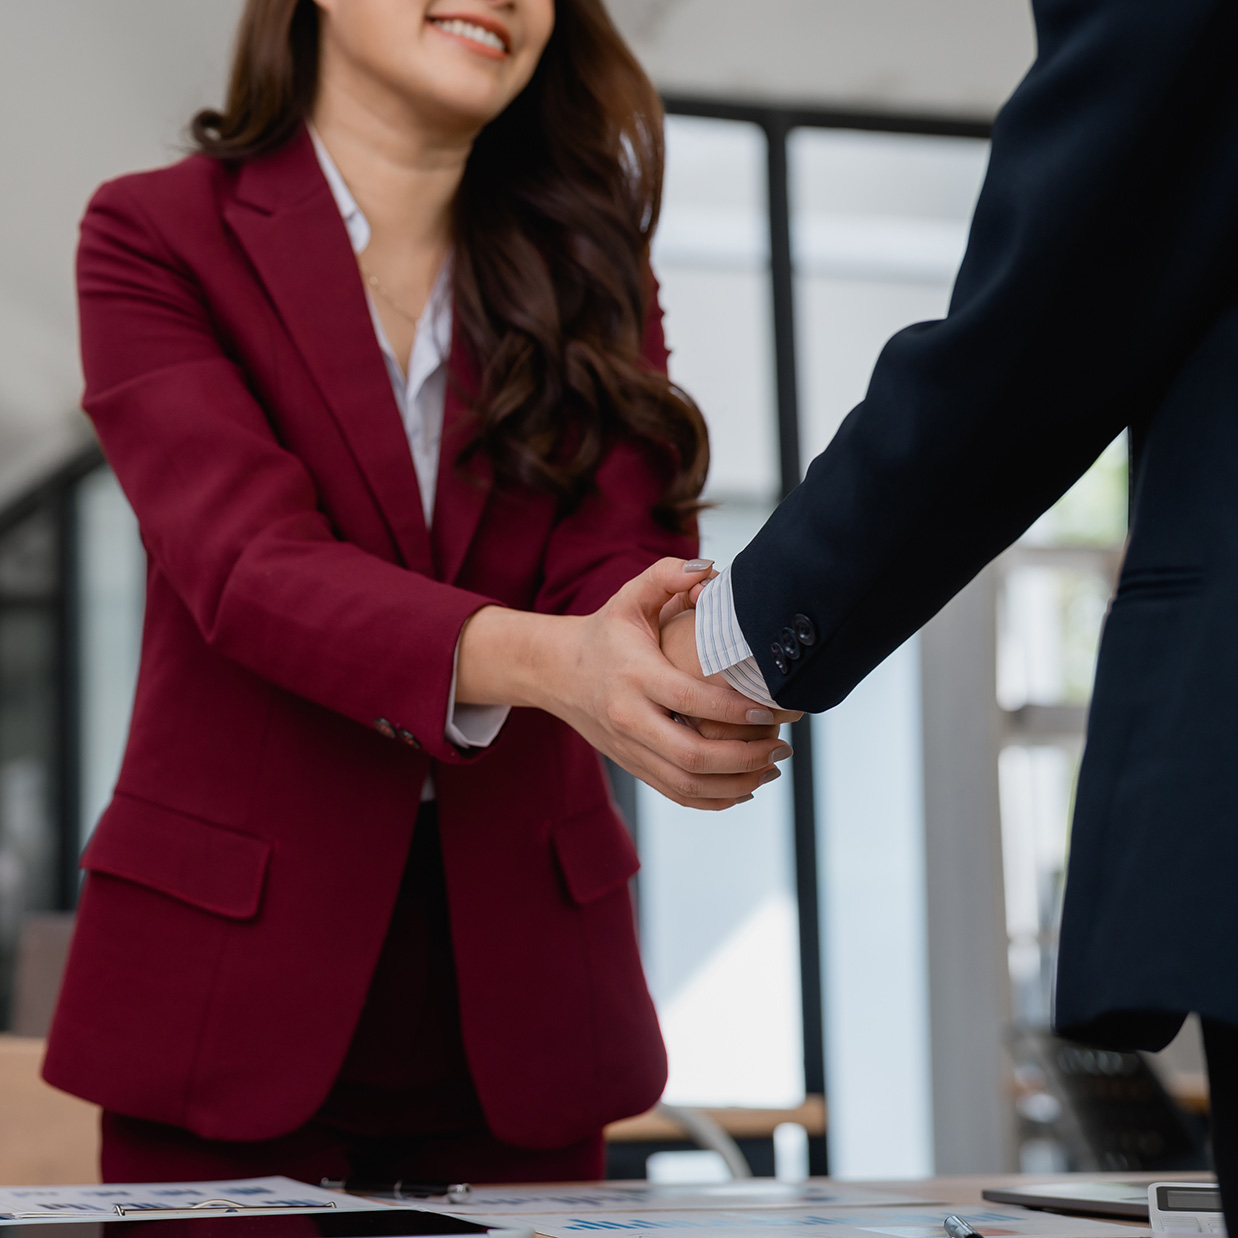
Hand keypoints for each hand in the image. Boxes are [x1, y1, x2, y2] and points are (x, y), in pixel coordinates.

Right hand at [456, 559, 793, 809]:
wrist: (555, 672)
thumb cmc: (604, 633)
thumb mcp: (630, 597)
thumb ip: (668, 576)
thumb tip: (709, 571)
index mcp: (634, 676)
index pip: (690, 700)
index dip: (735, 710)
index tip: (773, 709)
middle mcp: (629, 718)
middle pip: (691, 756)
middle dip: (745, 758)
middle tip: (782, 747)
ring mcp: (629, 748)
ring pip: (686, 785)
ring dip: (737, 784)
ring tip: (772, 768)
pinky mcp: (632, 766)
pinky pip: (677, 795)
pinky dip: (715, 799)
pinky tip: (745, 786)